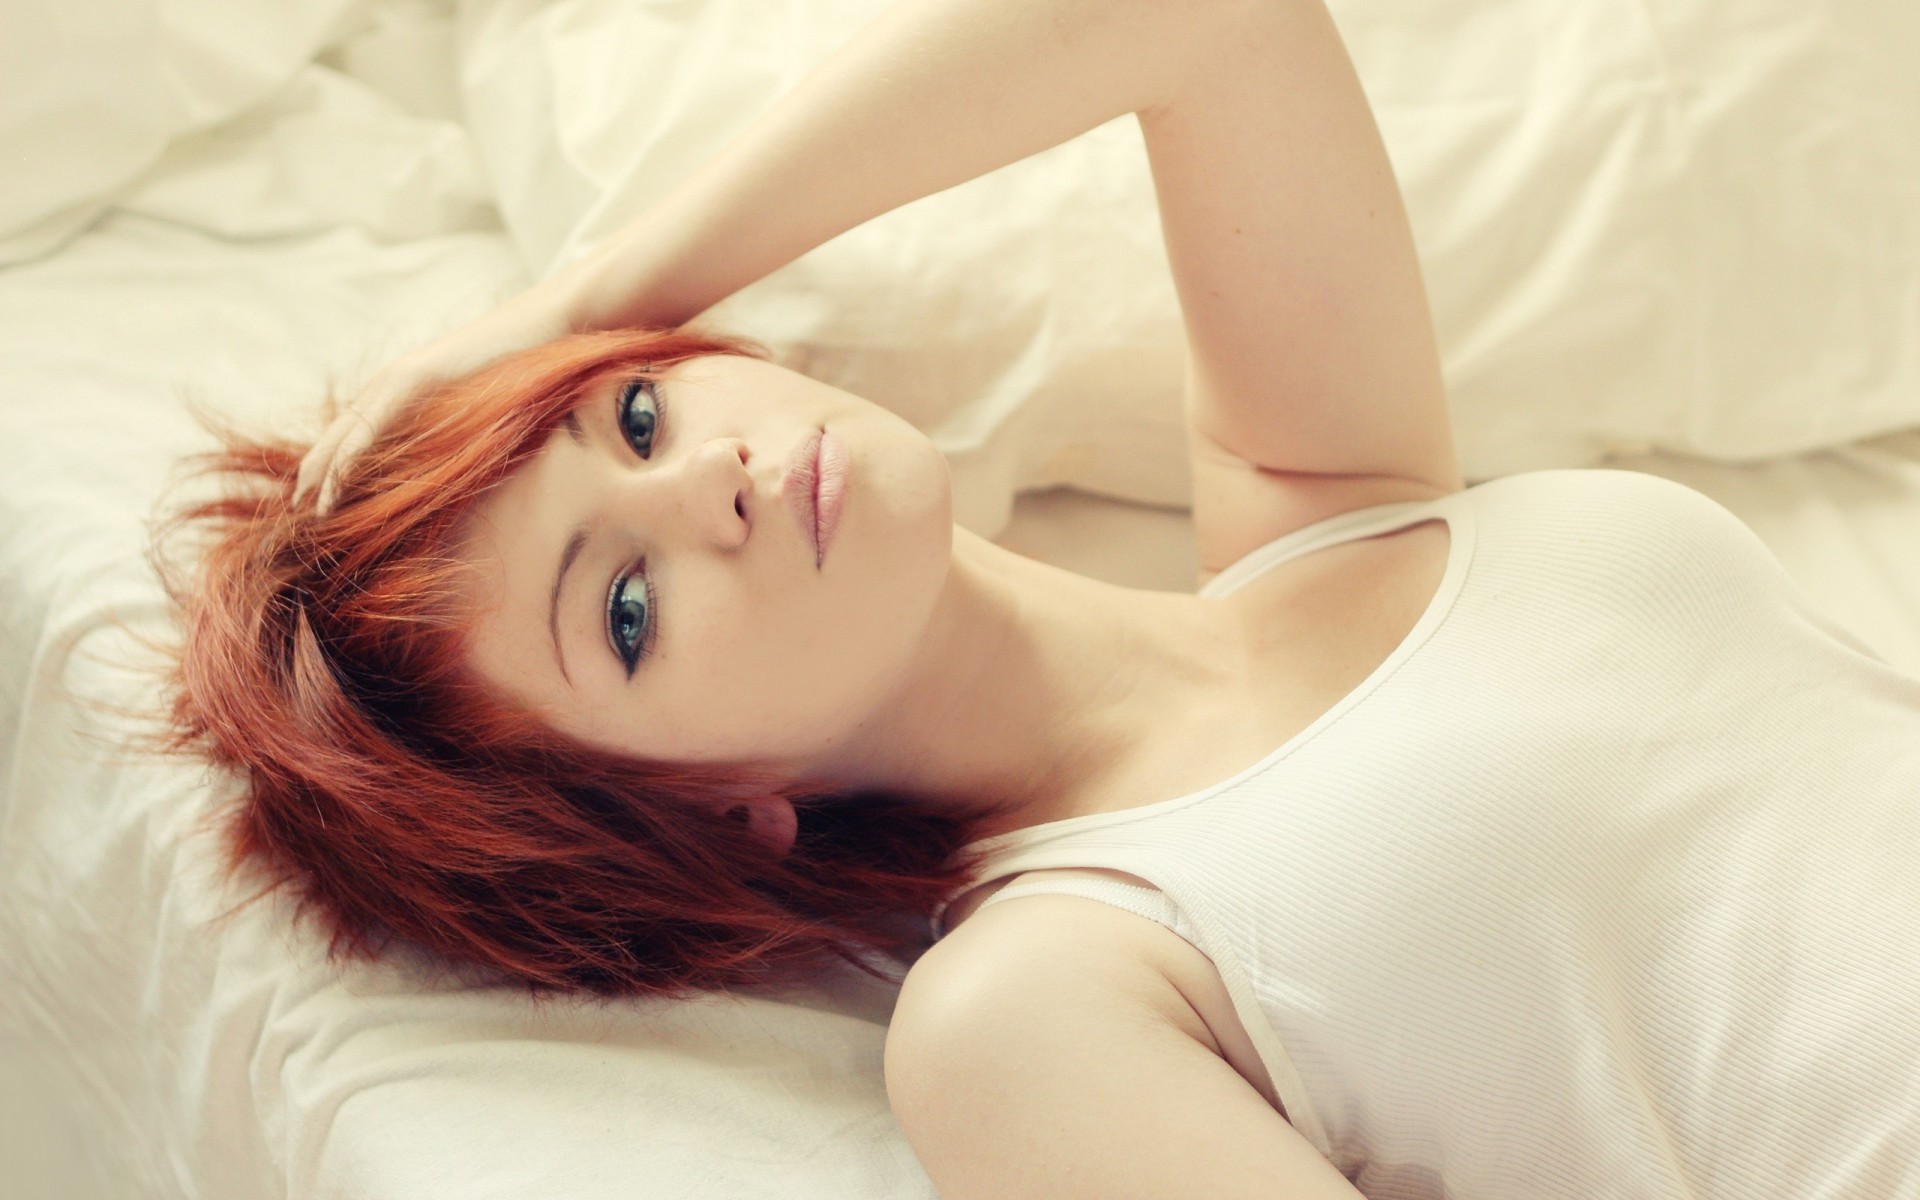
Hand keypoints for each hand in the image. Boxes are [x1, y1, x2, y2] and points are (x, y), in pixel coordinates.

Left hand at [294, 284, 575, 511]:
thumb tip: (453, 463)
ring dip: (324, 472)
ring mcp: (397, 378)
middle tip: (297, 510)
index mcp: (401, 391)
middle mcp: (389, 383)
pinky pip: (372, 424)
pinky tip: (336, 479)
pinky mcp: (413, 378)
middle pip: (338, 435)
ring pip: (347, 433)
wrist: (544, 329)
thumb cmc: (520, 369)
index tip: (315, 501)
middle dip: (314, 474)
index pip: (353, 434)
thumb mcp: (479, 407)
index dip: (329, 467)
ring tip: (310, 507)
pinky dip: (350, 455)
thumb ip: (455, 427)